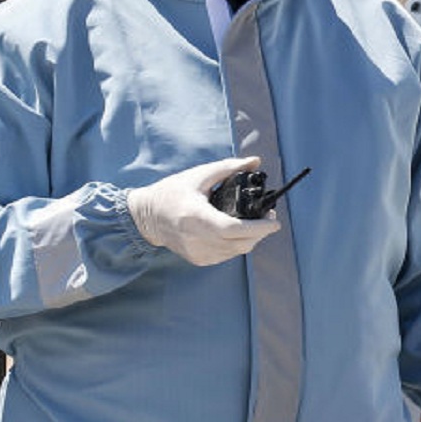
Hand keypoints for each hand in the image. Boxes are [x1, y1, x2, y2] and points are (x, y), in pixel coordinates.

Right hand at [126, 157, 279, 265]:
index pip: (232, 228)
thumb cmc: (172, 192)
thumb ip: (228, 168)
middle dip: (260, 232)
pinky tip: (239, 232)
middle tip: (269, 217)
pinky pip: (226, 255)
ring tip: (257, 223)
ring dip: (251, 239)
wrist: (146, 216)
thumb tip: (255, 161)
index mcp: (195, 216)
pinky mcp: (198, 259)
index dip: (257, 228)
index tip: (274, 221)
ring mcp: (196, 252)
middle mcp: (196, 238)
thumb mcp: (199, 175)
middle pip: (239, 243)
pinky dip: (237, 245)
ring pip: (236, 252)